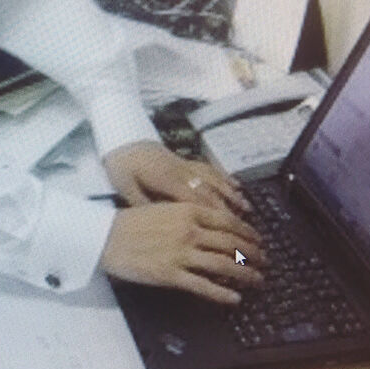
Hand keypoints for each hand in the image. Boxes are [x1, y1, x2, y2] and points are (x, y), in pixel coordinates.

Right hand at [100, 202, 264, 304]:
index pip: (229, 222)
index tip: (258, 240)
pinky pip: (204, 286)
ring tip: (257, 280)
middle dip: (253, 254)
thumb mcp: (163, 208)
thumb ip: (188, 215)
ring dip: (246, 274)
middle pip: (232, 244)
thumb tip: (212, 225)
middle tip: (264, 261)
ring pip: (225, 265)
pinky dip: (223, 294)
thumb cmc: (130, 222)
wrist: (106, 237)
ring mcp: (182, 254)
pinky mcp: (172, 274)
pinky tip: (234, 298)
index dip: (248, 233)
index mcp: (188, 212)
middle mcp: (190, 231)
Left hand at [103, 140, 248, 215]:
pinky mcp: (186, 161)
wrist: (122, 138)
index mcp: (166, 180)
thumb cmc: (121, 166)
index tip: (229, 230)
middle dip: (229, 210)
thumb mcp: (124, 187)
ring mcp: (185, 165)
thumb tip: (160, 221)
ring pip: (214, 180)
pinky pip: (210, 169)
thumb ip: (143, 204)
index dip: (213, 215)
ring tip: (248, 209)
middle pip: (210, 193)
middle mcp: (181, 172)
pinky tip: (237, 186)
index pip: (195, 200)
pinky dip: (225, 178)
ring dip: (232, 195)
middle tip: (244, 226)